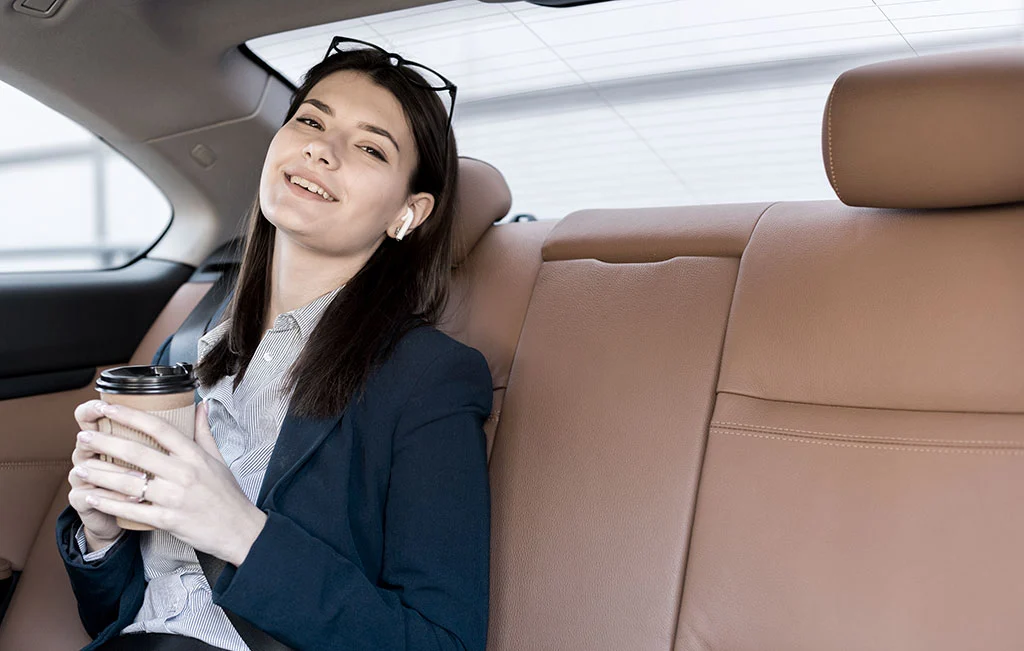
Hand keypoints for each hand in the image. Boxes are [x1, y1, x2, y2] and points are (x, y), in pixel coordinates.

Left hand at [74, 401, 267, 565]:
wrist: (239, 530)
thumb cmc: (227, 495)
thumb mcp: (219, 459)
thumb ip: (204, 432)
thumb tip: (200, 406)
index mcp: (194, 455)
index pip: (159, 428)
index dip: (130, 416)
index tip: (108, 408)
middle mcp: (184, 473)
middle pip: (137, 453)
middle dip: (105, 443)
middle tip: (84, 437)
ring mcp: (175, 498)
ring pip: (129, 482)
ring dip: (100, 474)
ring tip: (81, 467)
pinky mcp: (168, 520)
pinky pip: (131, 511)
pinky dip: (108, 504)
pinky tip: (91, 497)